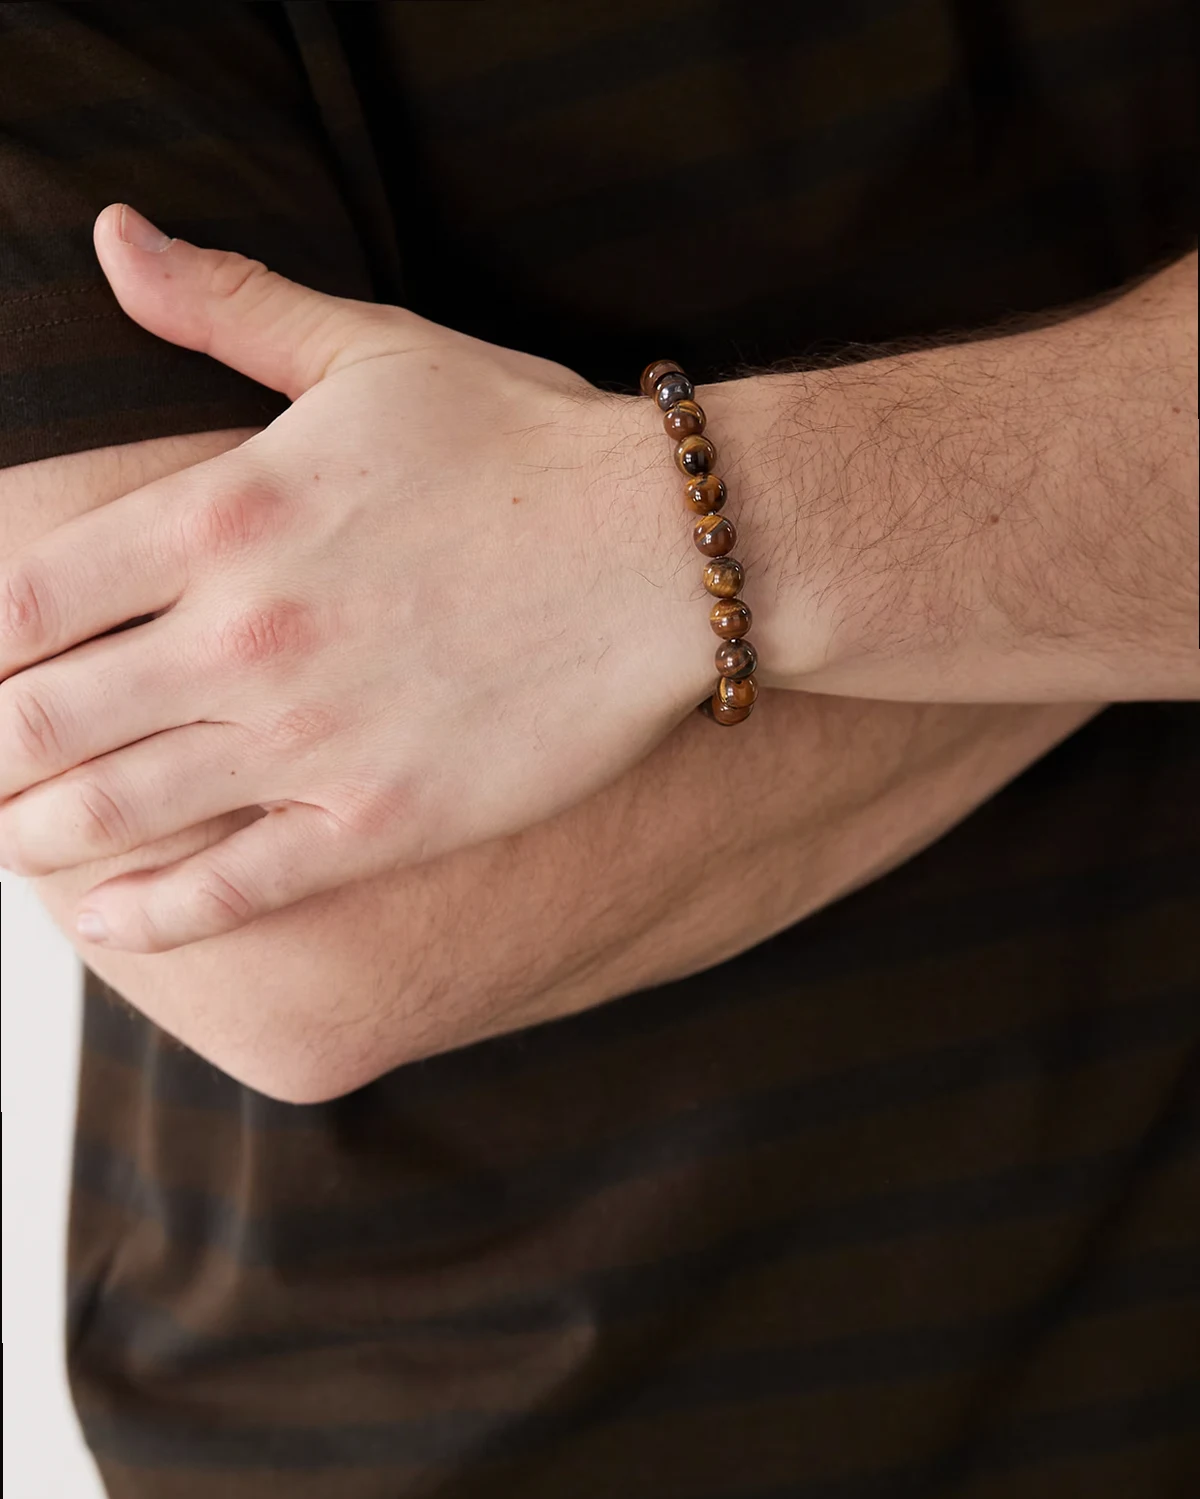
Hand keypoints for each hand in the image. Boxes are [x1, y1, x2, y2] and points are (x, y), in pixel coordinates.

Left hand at [0, 205, 708, 951]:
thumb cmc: (525, 445)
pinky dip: (144, 916)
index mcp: (224, 513)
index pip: (19, 602)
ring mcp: (310, 739)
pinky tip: (100, 919)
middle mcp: (245, 635)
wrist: (668, 554)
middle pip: (40, 720)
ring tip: (10, 836)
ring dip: (31, 833)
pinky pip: (229, 890)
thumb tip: (109, 232)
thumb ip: (227, 303)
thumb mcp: (372, 349)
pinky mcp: (379, 822)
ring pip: (113, 811)